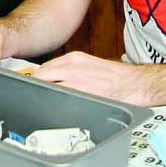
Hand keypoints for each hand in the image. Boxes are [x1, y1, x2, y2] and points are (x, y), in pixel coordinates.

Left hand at [33, 51, 149, 105]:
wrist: (134, 83)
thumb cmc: (115, 77)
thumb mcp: (89, 66)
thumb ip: (71, 71)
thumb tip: (54, 80)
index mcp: (74, 58)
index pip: (45, 67)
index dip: (37, 78)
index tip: (33, 86)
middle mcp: (72, 65)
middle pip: (42, 75)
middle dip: (35, 85)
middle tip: (31, 96)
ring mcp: (76, 78)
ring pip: (48, 84)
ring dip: (42, 93)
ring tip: (40, 103)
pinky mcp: (82, 90)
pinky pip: (60, 95)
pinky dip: (54, 100)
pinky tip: (54, 107)